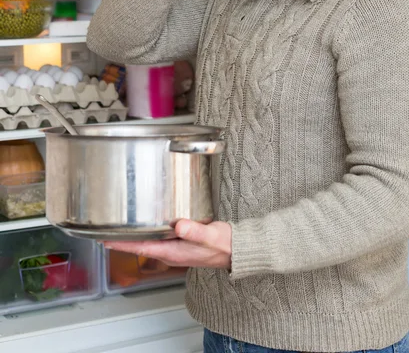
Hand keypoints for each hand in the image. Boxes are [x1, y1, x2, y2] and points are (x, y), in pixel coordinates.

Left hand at [103, 220, 231, 268]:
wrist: (236, 250)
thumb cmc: (225, 244)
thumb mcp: (211, 235)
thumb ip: (195, 231)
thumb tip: (180, 226)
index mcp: (173, 252)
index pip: (140, 248)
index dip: (121, 244)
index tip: (104, 240)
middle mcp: (170, 252)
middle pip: (140, 246)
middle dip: (122, 240)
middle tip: (103, 230)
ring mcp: (175, 249)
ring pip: (148, 242)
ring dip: (133, 236)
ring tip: (118, 227)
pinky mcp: (181, 242)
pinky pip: (158, 238)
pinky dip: (147, 231)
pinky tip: (145, 223)